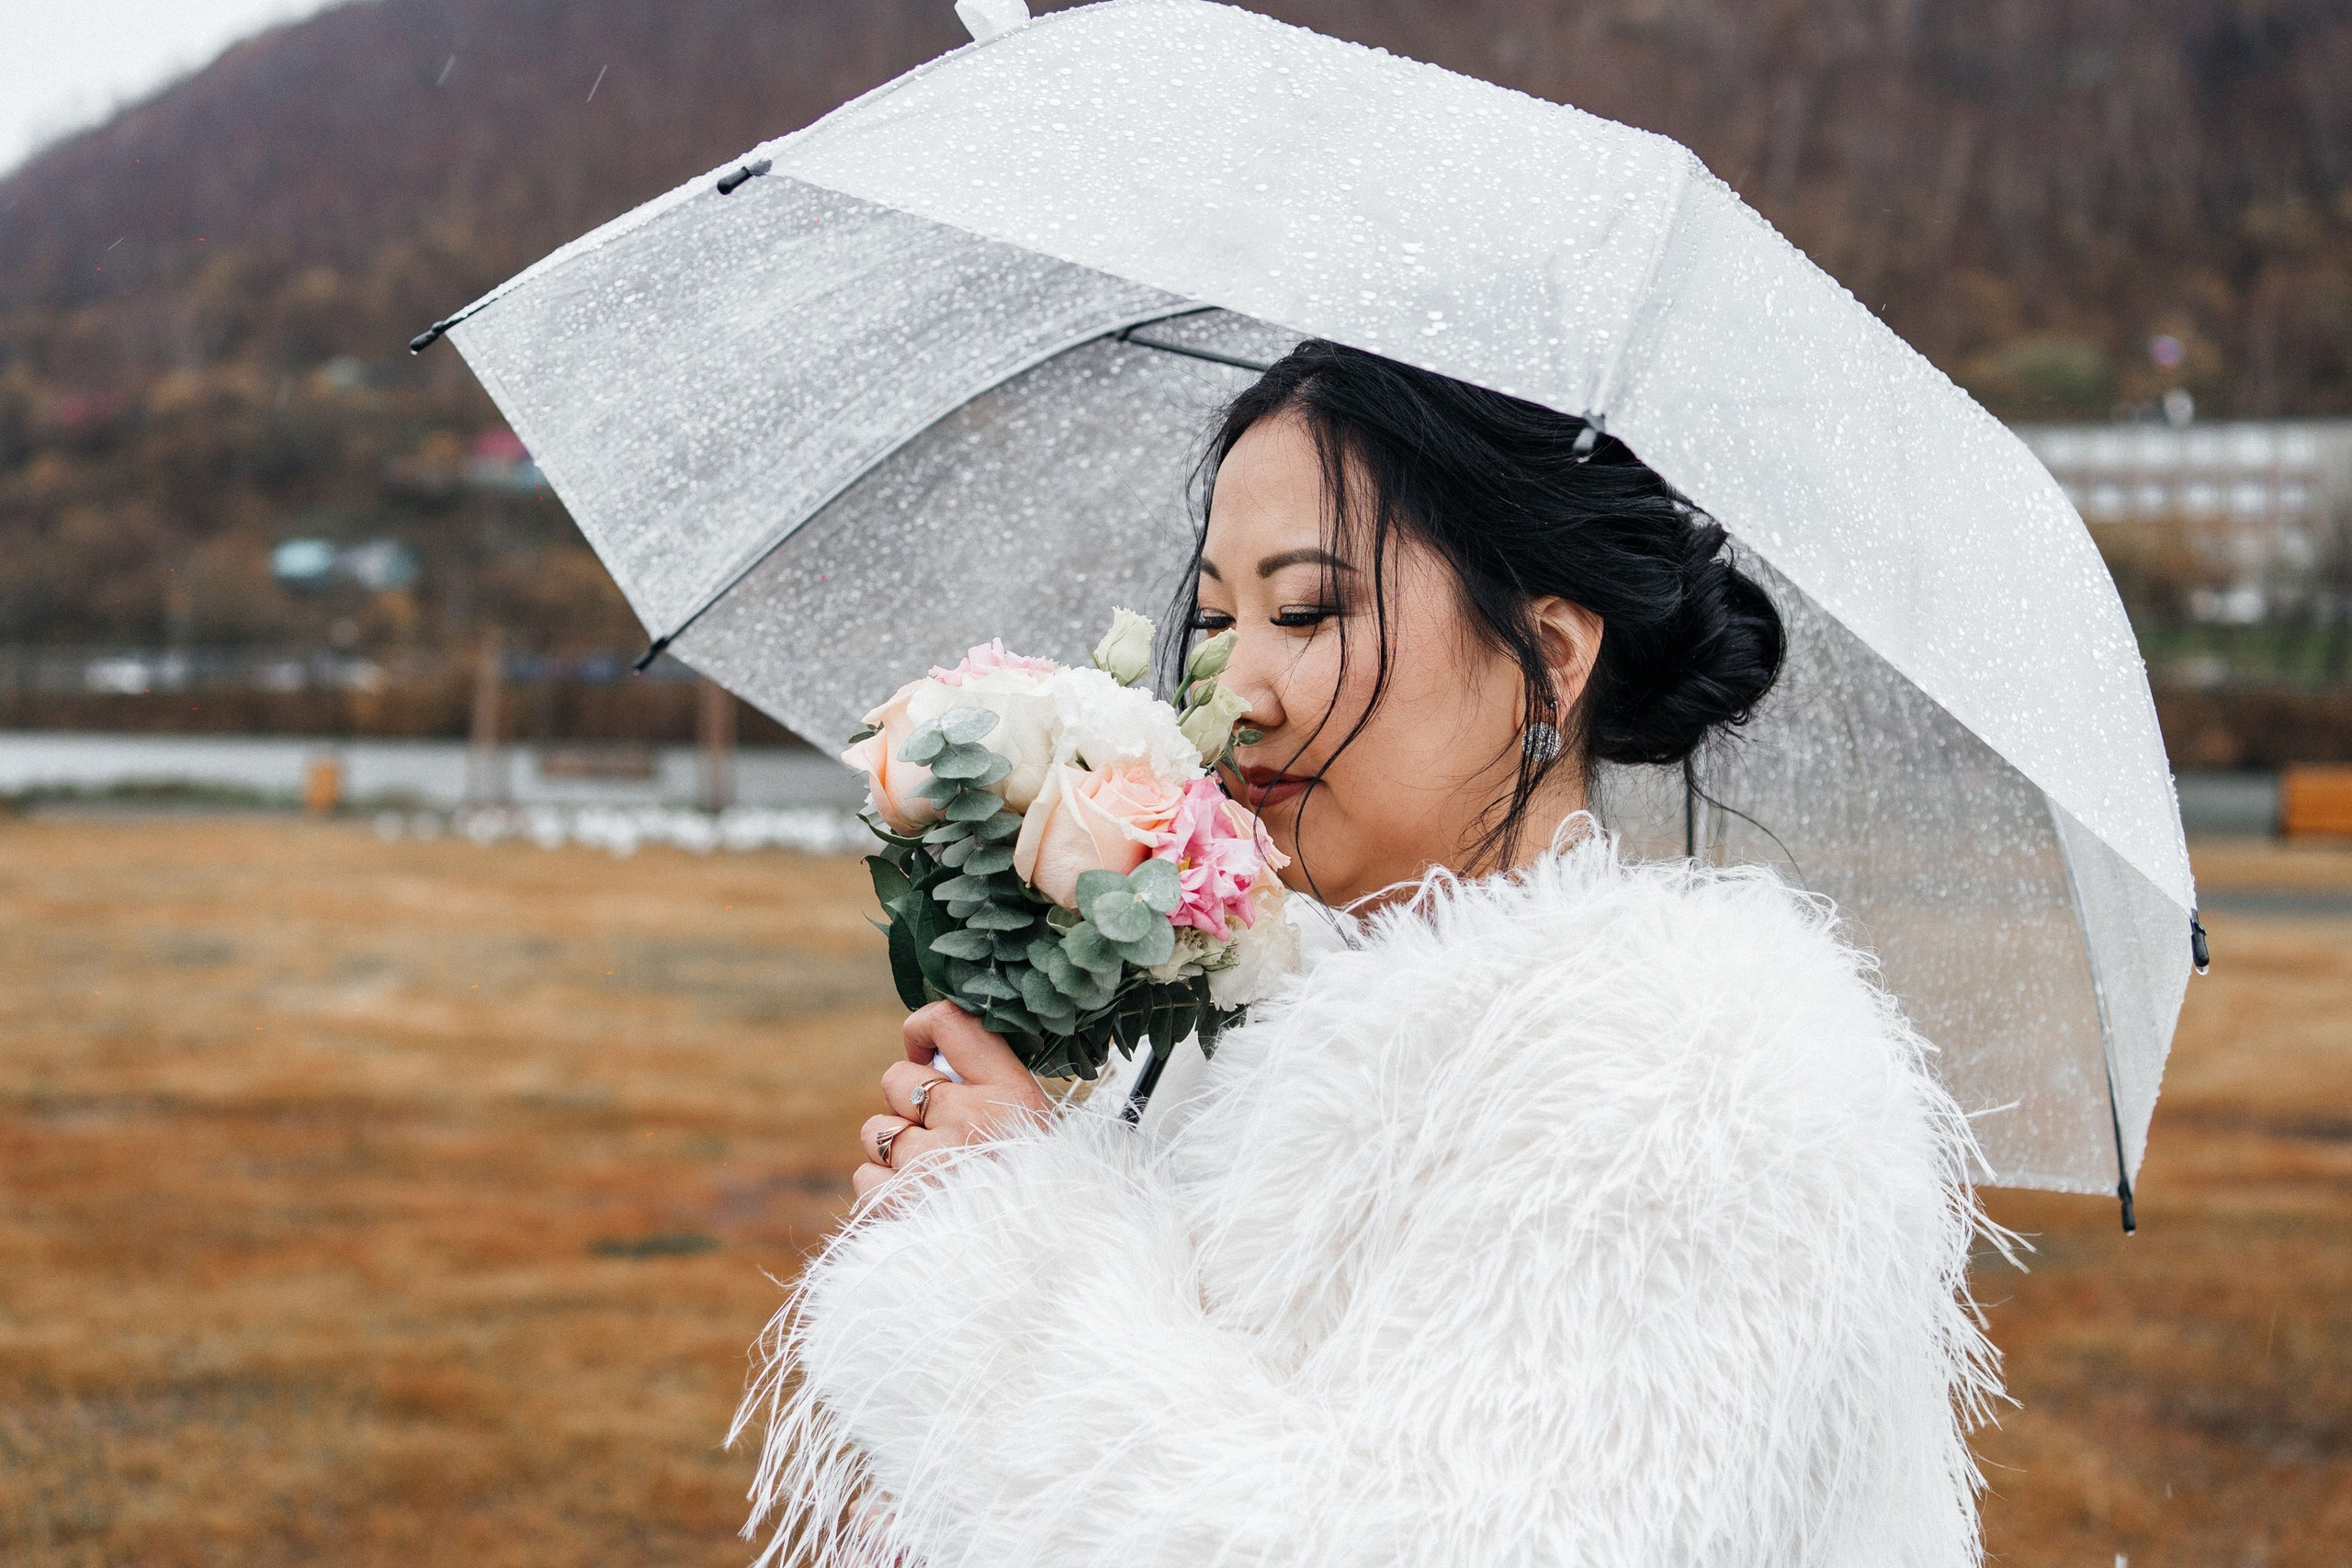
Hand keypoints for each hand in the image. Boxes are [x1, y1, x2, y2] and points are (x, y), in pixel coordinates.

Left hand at [854, 1001, 1051, 1201]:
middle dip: (909, 1105)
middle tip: (941, 1137)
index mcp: (1010, 1093)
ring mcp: (931, 1163)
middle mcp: (969, 1120)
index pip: (951, 1022)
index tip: (924, 1051)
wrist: (1043, 1269)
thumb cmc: (1034, 1194)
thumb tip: (928, 1061)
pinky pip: (865, 1179)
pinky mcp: (899, 1204)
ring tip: (933, 1179)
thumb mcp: (1032, 1128)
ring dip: (895, 1152)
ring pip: (875, 1131)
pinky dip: (883, 1193)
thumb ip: (985, 1086)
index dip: (922, 1028)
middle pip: (897, 1079)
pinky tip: (919, 1207)